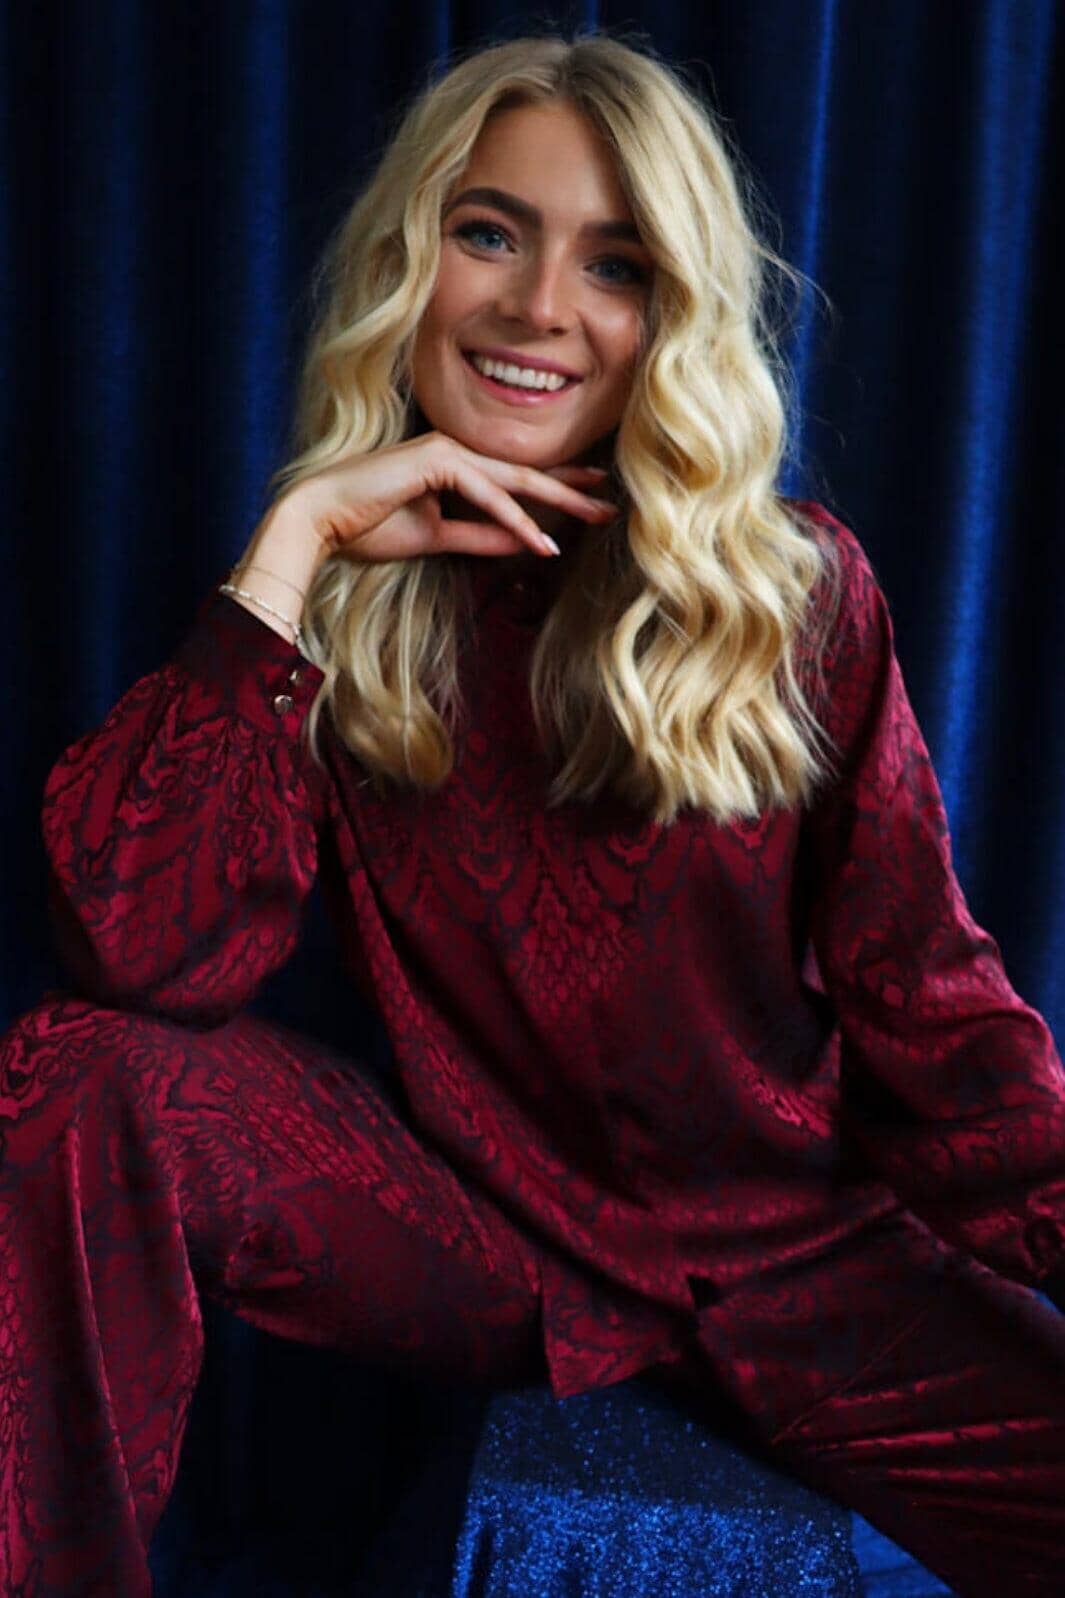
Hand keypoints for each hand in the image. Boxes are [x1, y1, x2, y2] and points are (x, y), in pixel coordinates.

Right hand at [289, 430, 617, 563]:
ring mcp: (445, 450)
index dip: (556, 490)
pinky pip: (486, 495)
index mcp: (453, 465)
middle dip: (572, 489)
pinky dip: (515, 520)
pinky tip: (543, 542)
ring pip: (513, 481)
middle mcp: (454, 451)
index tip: (592, 501)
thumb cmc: (367, 527)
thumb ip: (476, 536)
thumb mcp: (434, 538)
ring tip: (595, 517)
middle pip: (525, 474)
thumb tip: (519, 540)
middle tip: (611, 504)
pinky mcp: (435, 460)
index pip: (514, 480)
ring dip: (557, 502)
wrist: (321, 522)